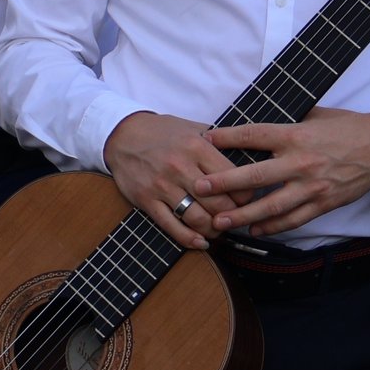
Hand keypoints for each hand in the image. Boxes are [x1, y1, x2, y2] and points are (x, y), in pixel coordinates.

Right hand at [102, 112, 247, 250]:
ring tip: (219, 230)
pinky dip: (189, 239)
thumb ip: (220, 140)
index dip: (245, 194)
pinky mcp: (147, 200)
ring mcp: (162, 186)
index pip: (232, 179)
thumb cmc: (162, 131)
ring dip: (213, 230)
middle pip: (218, 203)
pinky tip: (200, 242)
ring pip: (197, 218)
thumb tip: (247, 153)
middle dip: (232, 216)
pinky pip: (172, 226)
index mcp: (197, 147)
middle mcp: (180, 167)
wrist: (122, 135)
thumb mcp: (193, 127)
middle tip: (236, 219)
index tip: (247, 200)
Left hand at [191, 107, 369, 238]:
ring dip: (242, 215)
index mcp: (297, 135)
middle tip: (200, 189)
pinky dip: (272, 226)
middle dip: (224, 183)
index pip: (255, 135)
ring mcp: (312, 187)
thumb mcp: (316, 115)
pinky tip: (254, 229)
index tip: (206, 138)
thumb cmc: (348, 128)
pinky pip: (293, 220)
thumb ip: (288, 121)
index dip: (229, 137)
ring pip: (271, 206)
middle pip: (255, 176)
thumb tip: (258, 121)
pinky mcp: (323, 204)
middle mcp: (301, 162)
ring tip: (220, 222)